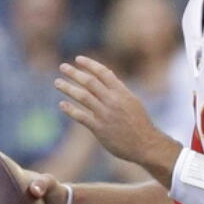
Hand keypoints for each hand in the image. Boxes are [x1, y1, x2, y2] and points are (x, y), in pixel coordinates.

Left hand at [55, 56, 178, 178]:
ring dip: (68, 88)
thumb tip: (107, 76)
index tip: (78, 59)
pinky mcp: (99, 128)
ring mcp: (106, 114)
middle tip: (62, 67)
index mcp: (123, 93)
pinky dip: (70, 109)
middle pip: (90, 82)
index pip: (104, 73)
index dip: (89, 64)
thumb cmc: (139, 123)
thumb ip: (119, 90)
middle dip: (75, 73)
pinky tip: (61, 104)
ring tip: (57, 83)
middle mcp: (113, 101)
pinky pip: (81, 116)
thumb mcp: (133, 102)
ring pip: (83, 96)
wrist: (146, 144)